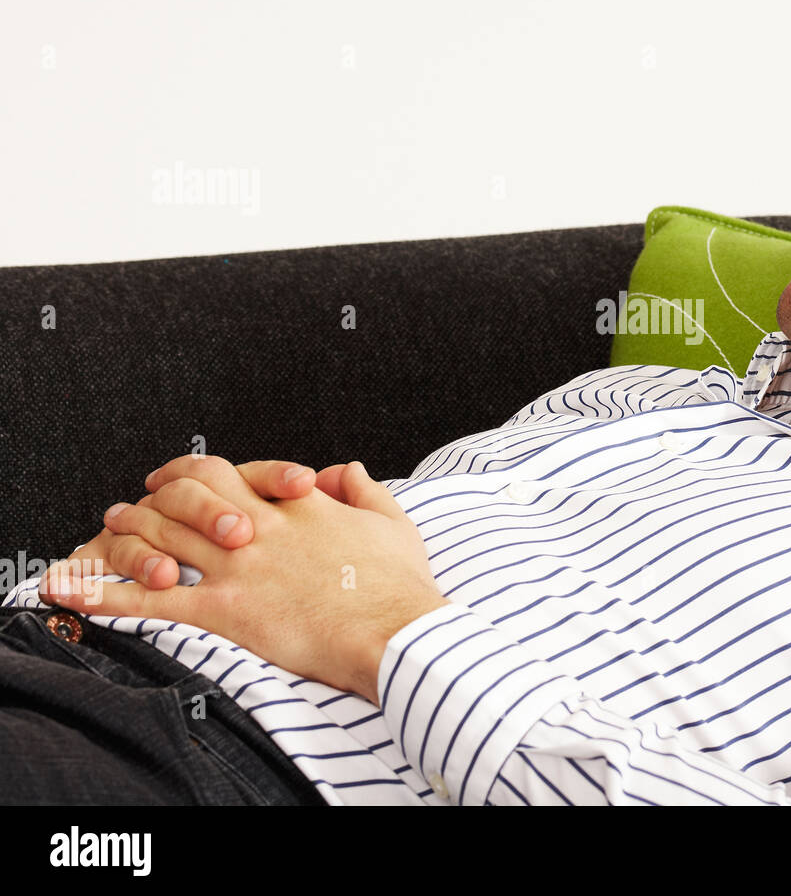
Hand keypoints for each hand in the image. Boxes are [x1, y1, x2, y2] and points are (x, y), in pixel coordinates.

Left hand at [38, 456, 448, 704]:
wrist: (395, 630)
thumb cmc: (400, 584)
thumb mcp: (392, 522)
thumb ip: (364, 488)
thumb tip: (346, 466)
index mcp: (298, 507)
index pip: (235, 472)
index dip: (197, 470)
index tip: (180, 475)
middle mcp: (261, 527)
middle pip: (190, 494)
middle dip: (155, 494)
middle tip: (135, 501)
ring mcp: (240, 567)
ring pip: (166, 537)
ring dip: (128, 535)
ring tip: (106, 534)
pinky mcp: (227, 610)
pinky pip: (156, 601)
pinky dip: (112, 596)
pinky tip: (83, 593)